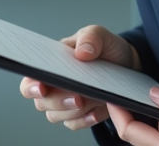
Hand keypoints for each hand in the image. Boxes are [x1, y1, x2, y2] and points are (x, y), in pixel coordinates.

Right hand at [19, 25, 141, 130]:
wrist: (127, 66)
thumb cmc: (107, 49)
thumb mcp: (102, 35)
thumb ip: (91, 37)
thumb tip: (81, 52)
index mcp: (52, 63)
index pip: (31, 79)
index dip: (31, 86)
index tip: (42, 89)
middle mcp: (54, 84)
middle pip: (42, 102)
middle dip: (59, 101)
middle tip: (78, 97)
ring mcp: (65, 101)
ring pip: (56, 115)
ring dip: (75, 110)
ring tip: (95, 98)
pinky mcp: (78, 114)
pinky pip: (73, 124)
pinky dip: (85, 119)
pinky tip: (98, 110)